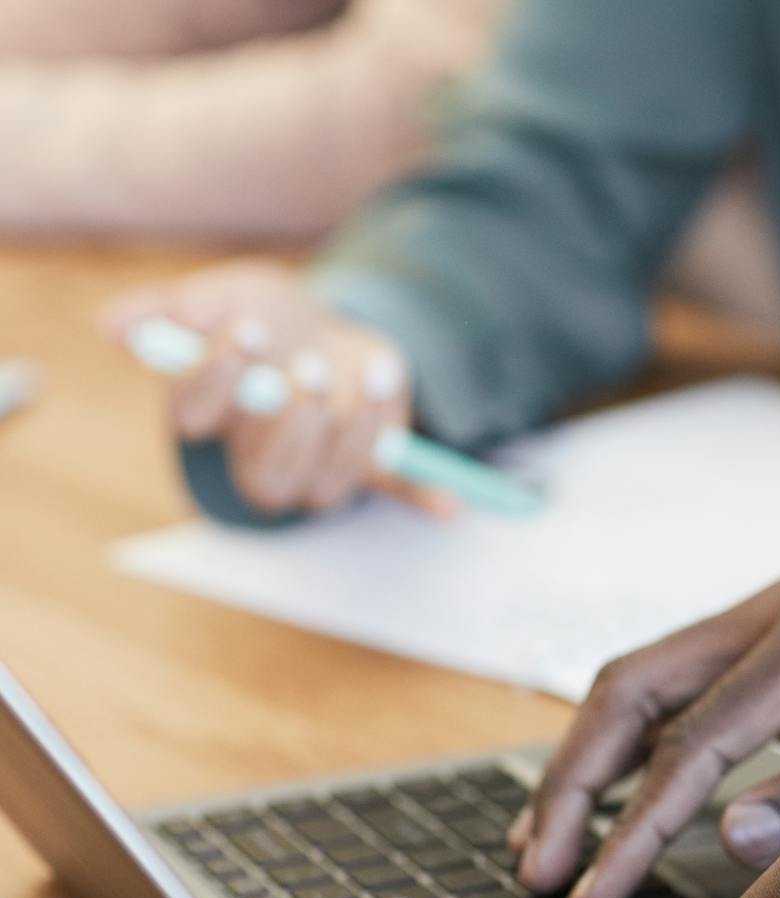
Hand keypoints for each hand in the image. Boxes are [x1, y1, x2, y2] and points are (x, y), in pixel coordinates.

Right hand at [102, 263, 453, 516]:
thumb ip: (175, 309)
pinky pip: (396, 489)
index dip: (216, 377)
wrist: (322, 325)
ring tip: (369, 372)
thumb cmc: (264, 317)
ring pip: (332, 483)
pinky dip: (424, 498)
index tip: (246, 329)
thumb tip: (113, 325)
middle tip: (304, 368)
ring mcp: (320, 464)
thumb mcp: (224, 296)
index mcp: (216, 417)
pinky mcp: (372, 460)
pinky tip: (453, 506)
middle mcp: (262, 454)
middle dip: (289, 422)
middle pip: (267, 471)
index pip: (197, 417)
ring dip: (356, 432)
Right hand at [513, 567, 779, 897]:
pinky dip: (643, 752)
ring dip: (595, 765)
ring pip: (651, 684)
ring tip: (548, 853)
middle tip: (539, 876)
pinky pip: (692, 694)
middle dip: (579, 781)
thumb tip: (724, 839)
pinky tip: (616, 815)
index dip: (636, 818)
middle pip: (639, 687)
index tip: (595, 893)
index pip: (696, 730)